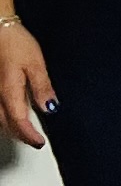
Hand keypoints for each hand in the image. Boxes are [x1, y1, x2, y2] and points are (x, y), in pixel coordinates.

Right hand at [0, 24, 47, 147]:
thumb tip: (50, 108)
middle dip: (20, 134)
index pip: (19, 122)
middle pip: (5, 124)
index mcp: (9, 91)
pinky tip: (10, 114)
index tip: (39, 142)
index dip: (29, 135)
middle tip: (34, 139)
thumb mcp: (35, 63)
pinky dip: (2, 116)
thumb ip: (42, 87)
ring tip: (24, 131)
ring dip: (10, 127)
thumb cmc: (15, 43)